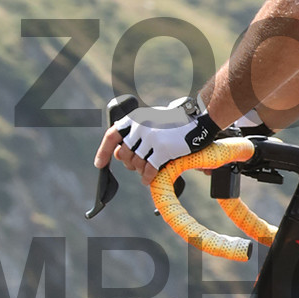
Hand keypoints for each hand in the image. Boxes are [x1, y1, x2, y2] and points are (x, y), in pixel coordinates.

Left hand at [95, 97, 217, 181]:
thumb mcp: (151, 120)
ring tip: (145, 173)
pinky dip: (147, 177)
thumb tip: (120, 153)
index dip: (104, 152)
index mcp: (136, 118)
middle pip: (124, 154)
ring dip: (139, 171)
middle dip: (128, 163)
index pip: (112, 136)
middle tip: (135, 167)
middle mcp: (140, 127)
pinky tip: (148, 179)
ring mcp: (151, 138)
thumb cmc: (176, 122)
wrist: (199, 120)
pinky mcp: (163, 149)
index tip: (99, 164)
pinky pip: (149, 169)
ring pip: (136, 163)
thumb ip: (135, 134)